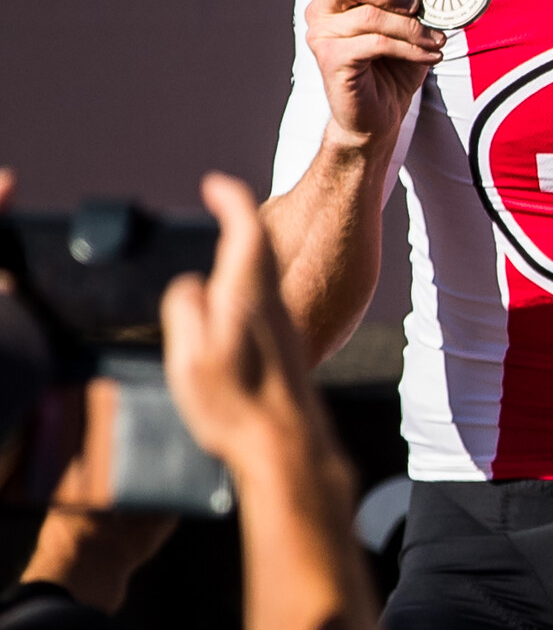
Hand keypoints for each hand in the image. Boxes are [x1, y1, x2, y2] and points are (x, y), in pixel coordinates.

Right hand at [159, 173, 328, 473]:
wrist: (287, 444)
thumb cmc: (236, 404)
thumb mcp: (191, 356)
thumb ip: (186, 310)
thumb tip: (191, 284)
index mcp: (248, 296)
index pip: (248, 230)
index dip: (233, 201)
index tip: (217, 185)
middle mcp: (274, 304)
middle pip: (264, 246)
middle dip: (244, 219)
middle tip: (224, 203)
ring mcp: (286, 324)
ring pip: (269, 273)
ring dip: (249, 252)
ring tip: (226, 245)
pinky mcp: (289, 347)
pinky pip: (270, 299)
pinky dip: (252, 283)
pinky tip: (239, 302)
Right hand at [301, 0, 444, 152]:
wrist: (378, 115)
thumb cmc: (391, 69)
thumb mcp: (406, 28)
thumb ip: (412, 5)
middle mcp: (322, 11)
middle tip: (419, 8)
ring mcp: (323, 35)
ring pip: (371, 16)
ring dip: (412, 28)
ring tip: (434, 41)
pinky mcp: (331, 59)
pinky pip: (376, 43)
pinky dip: (409, 48)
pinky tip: (427, 56)